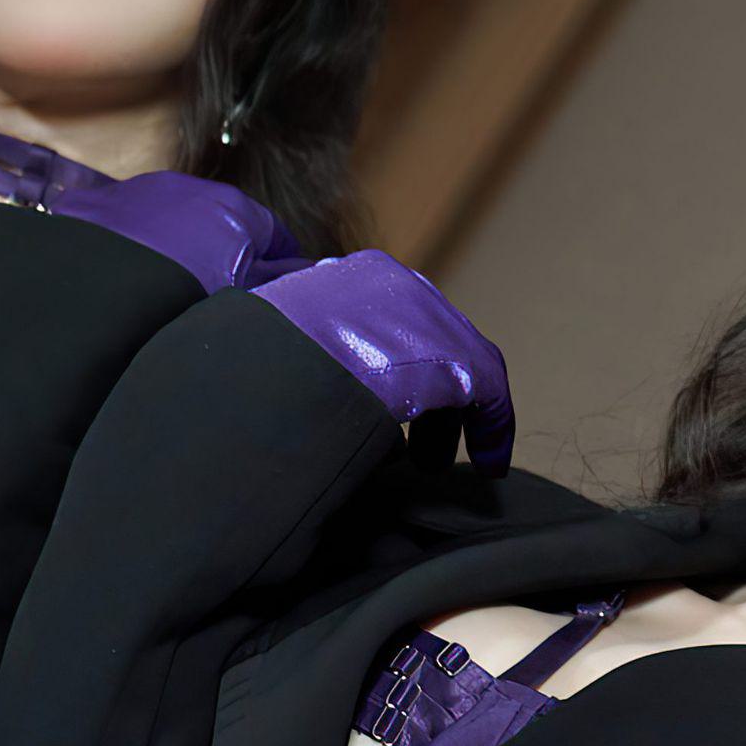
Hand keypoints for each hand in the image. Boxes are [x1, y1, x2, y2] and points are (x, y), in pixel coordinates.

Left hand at [49, 167, 303, 294]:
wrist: (97, 295)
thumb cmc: (182, 301)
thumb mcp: (244, 296)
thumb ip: (283, 281)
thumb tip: (317, 270)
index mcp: (234, 210)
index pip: (273, 234)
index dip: (279, 264)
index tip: (277, 288)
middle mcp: (190, 189)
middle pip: (221, 223)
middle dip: (225, 253)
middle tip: (218, 296)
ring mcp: (141, 192)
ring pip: (171, 221)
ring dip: (176, 248)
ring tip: (166, 291)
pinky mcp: (95, 204)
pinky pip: (121, 224)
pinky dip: (128, 245)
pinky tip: (124, 277)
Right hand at [253, 250, 515, 471]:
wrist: (271, 372)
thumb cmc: (255, 375)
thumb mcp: (276, 358)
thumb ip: (301, 367)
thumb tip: (303, 403)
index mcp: (345, 280)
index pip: (386, 322)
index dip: (391, 370)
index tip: (387, 411)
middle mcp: (391, 286)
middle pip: (426, 341)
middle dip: (424, 396)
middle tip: (414, 446)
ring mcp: (429, 316)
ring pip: (459, 365)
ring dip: (451, 416)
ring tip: (435, 462)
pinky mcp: (458, 355)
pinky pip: (488, 390)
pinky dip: (490, 428)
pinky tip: (486, 464)